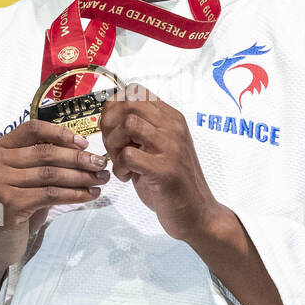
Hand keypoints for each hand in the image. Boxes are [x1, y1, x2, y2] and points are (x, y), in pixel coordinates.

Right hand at [0, 120, 109, 285]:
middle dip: (78, 158)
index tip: (84, 144)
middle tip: (101, 164)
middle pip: (45, 152)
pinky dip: (74, 194)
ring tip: (100, 180)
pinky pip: (51, 194)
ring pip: (51, 174)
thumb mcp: (21, 178)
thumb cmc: (13, 208)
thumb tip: (82, 152)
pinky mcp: (9, 203)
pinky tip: (89, 195)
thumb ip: (40, 162)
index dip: (60, 134)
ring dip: (81, 177)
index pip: (32, 129)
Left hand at [100, 83, 220, 243]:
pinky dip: (119, 168)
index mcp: (172, 118)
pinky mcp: (165, 170)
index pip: (135, 91)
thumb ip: (140, 130)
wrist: (196, 213)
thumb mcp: (158, 147)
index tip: (111, 128)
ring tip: (120, 162)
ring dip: (114, 144)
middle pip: (129, 104)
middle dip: (110, 124)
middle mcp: (174, 128)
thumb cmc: (171, 182)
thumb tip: (108, 114)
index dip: (114, 107)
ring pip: (129, 124)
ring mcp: (171, 147)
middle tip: (112, 147)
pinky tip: (128, 177)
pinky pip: (128, 155)